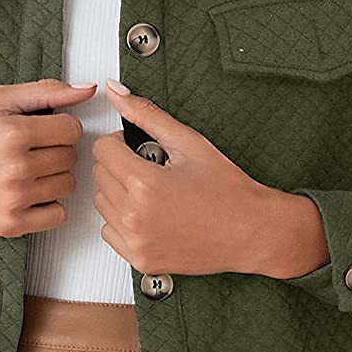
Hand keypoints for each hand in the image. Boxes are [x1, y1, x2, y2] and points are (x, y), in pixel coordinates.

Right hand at [0, 79, 96, 236]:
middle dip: (56, 150)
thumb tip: (86, 90)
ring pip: (68, 185)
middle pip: (71, 157)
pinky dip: (50, 206)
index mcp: (12, 133)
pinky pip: (58, 215)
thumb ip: (45, 92)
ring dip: (54, 177)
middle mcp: (15, 168)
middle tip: (31, 150)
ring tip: (29, 171)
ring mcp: (15, 199)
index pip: (72, 129)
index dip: (60, 127)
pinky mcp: (12, 224)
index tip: (43, 130)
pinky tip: (30, 194)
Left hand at [92, 80, 329, 278]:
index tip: (137, 147)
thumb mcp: (188, 142)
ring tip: (153, 192)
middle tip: (153, 169)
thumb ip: (147, 115)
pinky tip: (151, 215)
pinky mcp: (140, 260)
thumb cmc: (228, 190)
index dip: (120, 142)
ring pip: (102, 204)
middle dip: (120, 166)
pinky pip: (109, 232)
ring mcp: (136, 241)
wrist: (252, 232)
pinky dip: (123, 221)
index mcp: (145, 183)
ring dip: (120, 193)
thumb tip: (116, 92)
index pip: (102, 149)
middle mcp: (136, 216)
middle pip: (99, 176)